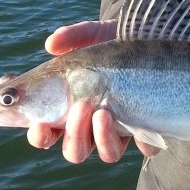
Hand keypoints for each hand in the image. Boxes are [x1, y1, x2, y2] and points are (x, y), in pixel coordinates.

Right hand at [25, 19, 159, 162]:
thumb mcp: (93, 34)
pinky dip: (141, 140)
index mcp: (70, 110)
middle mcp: (93, 127)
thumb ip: (72, 37)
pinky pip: (146, 148)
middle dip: (74, 136)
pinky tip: (139, 126)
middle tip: (79, 108)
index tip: (39, 124)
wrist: (150, 39)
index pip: (47, 134)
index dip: (39, 136)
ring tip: (102, 112)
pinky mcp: (149, 129)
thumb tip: (51, 44)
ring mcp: (122, 131)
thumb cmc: (113, 43)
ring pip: (108, 154)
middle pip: (75, 151)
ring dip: (102, 139)